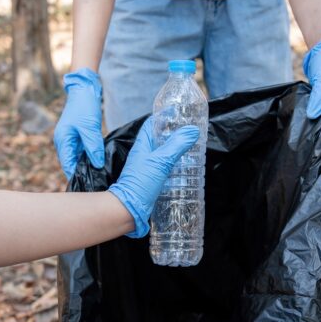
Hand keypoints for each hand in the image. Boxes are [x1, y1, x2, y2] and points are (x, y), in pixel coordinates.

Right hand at [54, 68, 105, 179]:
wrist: (85, 89)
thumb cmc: (84, 106)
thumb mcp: (90, 128)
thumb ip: (93, 147)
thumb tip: (97, 165)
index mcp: (63, 141)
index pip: (68, 166)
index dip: (78, 177)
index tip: (89, 188)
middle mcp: (65, 142)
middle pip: (73, 164)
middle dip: (84, 173)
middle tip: (98, 184)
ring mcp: (72, 139)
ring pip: (80, 158)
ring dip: (89, 165)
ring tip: (101, 177)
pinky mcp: (79, 136)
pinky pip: (84, 151)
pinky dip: (91, 156)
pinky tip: (101, 163)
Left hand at [107, 117, 198, 237]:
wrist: (128, 209)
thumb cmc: (140, 183)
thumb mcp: (161, 162)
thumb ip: (176, 146)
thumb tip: (192, 130)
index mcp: (143, 145)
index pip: (152, 123)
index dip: (164, 116)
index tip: (179, 112)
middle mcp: (145, 154)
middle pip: (160, 138)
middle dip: (175, 133)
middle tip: (191, 131)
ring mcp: (148, 167)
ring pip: (164, 153)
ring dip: (177, 149)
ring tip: (193, 147)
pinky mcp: (153, 180)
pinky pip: (166, 167)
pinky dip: (176, 164)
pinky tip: (186, 168)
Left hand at [303, 39, 320, 118]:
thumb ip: (319, 100)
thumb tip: (312, 116)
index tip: (313, 125)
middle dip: (318, 118)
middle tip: (304, 122)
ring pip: (320, 111)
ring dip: (312, 112)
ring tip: (302, 117)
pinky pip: (315, 105)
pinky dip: (309, 107)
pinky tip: (302, 110)